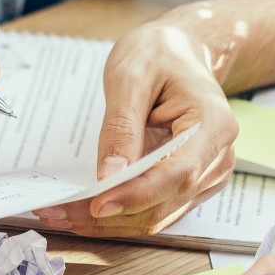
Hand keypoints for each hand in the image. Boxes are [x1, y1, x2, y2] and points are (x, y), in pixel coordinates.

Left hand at [35, 17, 236, 236]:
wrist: (179, 51)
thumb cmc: (159, 55)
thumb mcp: (131, 77)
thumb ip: (122, 127)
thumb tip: (110, 176)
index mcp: (214, 125)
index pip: (178, 174)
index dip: (137, 195)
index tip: (97, 204)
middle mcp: (218, 158)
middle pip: (165, 203)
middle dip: (110, 216)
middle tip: (56, 213)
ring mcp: (207, 175)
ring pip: (157, 215)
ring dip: (109, 223)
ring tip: (59, 214)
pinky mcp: (189, 184)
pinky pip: (154, 208)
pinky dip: (118, 213)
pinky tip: (81, 208)